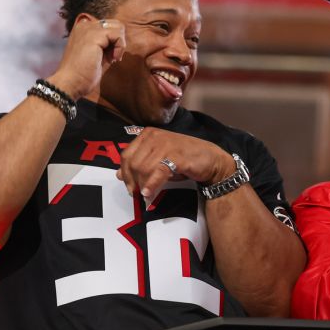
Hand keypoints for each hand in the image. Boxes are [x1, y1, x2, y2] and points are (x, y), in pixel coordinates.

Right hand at [48, 14, 125, 98]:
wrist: (70, 83)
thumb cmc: (82, 74)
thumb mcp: (97, 54)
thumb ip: (106, 44)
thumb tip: (121, 40)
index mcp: (83, 28)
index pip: (108, 26)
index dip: (113, 41)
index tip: (109, 57)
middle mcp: (85, 24)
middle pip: (115, 24)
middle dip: (118, 41)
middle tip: (112, 57)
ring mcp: (89, 28)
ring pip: (118, 27)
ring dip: (120, 44)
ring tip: (112, 58)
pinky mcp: (94, 35)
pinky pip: (118, 34)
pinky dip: (120, 47)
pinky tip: (112, 59)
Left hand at [115, 128, 233, 199]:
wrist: (210, 160)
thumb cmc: (184, 159)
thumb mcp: (158, 160)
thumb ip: (139, 164)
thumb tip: (119, 174)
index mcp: (148, 134)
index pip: (126, 155)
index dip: (125, 173)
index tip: (129, 187)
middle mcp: (154, 136)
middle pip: (133, 163)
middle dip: (132, 181)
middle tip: (136, 194)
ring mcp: (166, 144)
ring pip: (143, 168)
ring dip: (142, 185)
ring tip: (145, 195)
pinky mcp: (176, 156)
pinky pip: (157, 172)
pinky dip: (151, 185)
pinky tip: (149, 193)